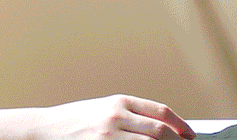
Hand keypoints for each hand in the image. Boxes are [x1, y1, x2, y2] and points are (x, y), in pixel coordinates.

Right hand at [32, 94, 192, 139]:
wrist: (46, 128)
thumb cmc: (78, 119)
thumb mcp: (106, 108)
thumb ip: (134, 115)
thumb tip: (163, 126)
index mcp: (121, 101)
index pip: (161, 111)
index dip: (181, 124)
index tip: (191, 134)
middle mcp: (116, 117)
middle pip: (159, 131)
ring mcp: (108, 136)